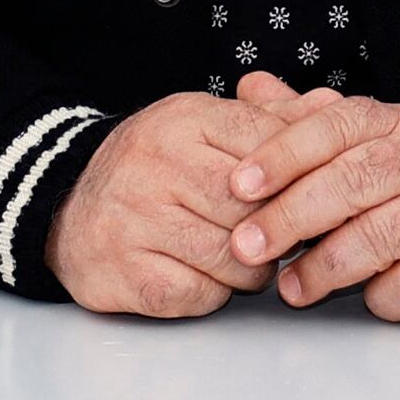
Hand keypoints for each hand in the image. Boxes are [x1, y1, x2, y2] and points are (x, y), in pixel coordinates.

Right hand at [47, 90, 288, 317]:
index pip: (268, 145)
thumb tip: (332, 105)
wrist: (66, 206)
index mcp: (182, 120)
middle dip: (279, 229)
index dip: (299, 178)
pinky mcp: (123, 274)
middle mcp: (154, 165)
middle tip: (283, 235)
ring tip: (246, 258)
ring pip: (232, 258)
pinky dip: (214, 293)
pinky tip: (207, 278)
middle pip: (254, 208)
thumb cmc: (153, 168)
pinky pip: (198, 294)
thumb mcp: (205, 125)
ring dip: (251, 268)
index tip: (309, 195)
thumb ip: (270, 117)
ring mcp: (134, 221)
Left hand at [216, 75, 399, 318]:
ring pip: (382, 238)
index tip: (239, 184)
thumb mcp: (380, 133)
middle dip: (291, 216)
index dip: (284, 153)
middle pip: (354, 182)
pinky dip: (381, 295)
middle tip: (246, 245)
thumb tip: (249, 87)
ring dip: (326, 268)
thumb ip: (310, 118)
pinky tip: (362, 294)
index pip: (337, 125)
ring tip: (290, 287)